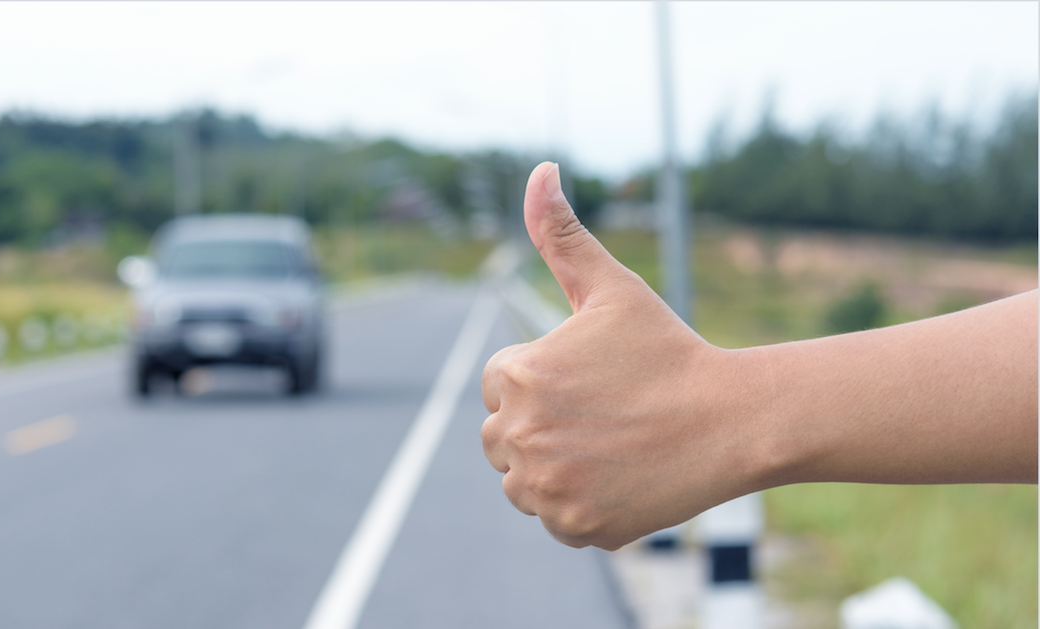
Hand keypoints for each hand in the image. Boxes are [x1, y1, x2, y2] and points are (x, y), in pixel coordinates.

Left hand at [481, 162, 761, 549]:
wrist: (734, 422)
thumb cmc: (669, 349)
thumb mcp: (611, 287)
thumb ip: (561, 233)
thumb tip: (540, 169)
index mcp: (517, 376)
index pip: (500, 384)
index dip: (544, 378)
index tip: (591, 379)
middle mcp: (519, 437)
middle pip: (503, 437)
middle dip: (540, 424)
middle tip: (603, 414)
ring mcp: (546, 490)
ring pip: (523, 482)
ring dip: (554, 467)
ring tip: (611, 444)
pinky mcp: (575, 528)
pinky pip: (555, 516)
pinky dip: (580, 503)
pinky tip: (621, 477)